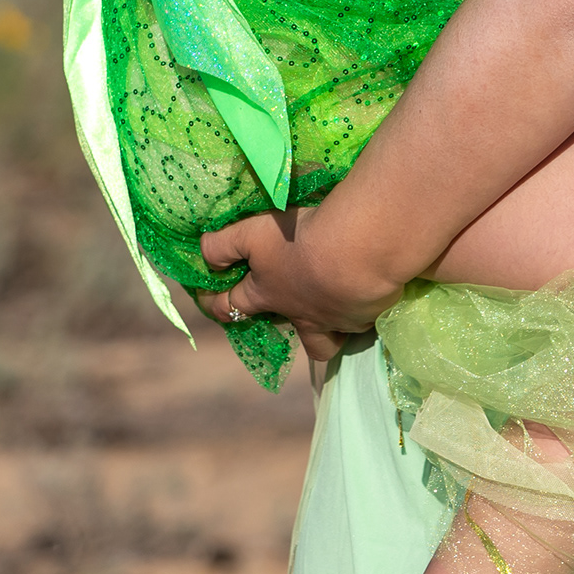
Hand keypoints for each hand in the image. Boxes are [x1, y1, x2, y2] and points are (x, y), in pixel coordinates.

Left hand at [192, 203, 389, 357]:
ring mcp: (335, 321)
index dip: (214, 303)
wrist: (359, 251)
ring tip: (335, 312)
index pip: (231, 306)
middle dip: (281, 323)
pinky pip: (362, 323)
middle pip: (286, 333)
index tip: (207, 300)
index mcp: (268, 294)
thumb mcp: (252, 232)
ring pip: (326, 341)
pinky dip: (362, 312)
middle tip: (288, 306)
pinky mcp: (368, 316)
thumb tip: (204, 256)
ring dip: (327, 331)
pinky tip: (370, 293)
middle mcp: (300, 315)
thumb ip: (223, 244)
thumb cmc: (300, 240)